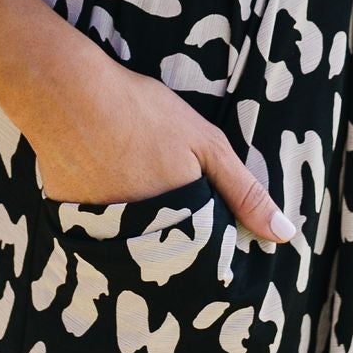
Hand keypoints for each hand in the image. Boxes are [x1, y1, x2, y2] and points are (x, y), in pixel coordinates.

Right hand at [22, 49, 295, 241]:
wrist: (66, 94)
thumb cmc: (142, 112)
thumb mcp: (207, 145)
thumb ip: (245, 193)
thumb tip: (285, 236)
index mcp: (179, 226)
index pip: (209, 259)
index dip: (217, 242)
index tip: (221, 229)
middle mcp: (142, 242)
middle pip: (172, 257)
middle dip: (181, 239)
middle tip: (172, 194)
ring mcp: (104, 236)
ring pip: (138, 248)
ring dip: (147, 231)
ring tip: (142, 184)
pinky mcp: (75, 225)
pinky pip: (104, 235)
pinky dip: (113, 218)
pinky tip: (111, 181)